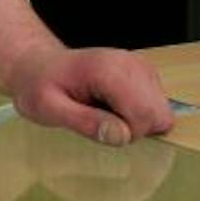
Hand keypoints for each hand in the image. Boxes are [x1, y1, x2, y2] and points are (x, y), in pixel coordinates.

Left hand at [4, 45, 174, 147]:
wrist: (38, 65)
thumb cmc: (39, 86)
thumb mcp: (48, 109)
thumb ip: (85, 122)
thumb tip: (122, 136)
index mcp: (108, 70)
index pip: (145, 115)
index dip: (126, 133)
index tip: (99, 126)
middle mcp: (130, 63)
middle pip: (160, 115)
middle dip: (134, 128)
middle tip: (100, 120)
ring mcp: (140, 66)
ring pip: (161, 112)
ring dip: (135, 121)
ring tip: (102, 110)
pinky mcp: (144, 73)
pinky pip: (155, 106)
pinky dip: (136, 112)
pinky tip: (110, 104)